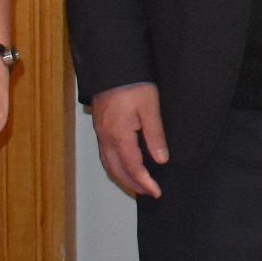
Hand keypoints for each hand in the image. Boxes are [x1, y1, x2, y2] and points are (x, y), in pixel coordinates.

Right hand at [91, 81, 169, 199]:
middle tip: (148, 193)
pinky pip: (105, 154)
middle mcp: (106, 137)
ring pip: (108, 164)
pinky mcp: (100, 127)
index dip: (145, 182)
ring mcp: (100, 133)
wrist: (113, 67)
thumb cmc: (133, 84)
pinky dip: (115, 166)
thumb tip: (161, 159)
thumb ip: (155, 136)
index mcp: (119, 135)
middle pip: (116, 170)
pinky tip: (125, 166)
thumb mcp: (150, 108)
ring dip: (122, 177)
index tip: (156, 192)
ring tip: (138, 184)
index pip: (132, 167)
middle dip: (132, 184)